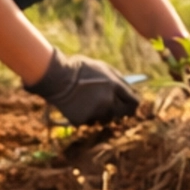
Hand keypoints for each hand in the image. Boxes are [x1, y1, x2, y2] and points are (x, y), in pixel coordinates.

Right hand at [24, 48, 138, 125]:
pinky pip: (89, 122)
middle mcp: (108, 101)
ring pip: (104, 119)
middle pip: (122, 115)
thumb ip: (117, 80)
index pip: (134, 102)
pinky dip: (85, 116)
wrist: (56, 77)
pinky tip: (77, 105)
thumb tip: (129, 91)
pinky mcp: (83, 121)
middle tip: (111, 106)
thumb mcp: (102, 68)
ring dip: (100, 114)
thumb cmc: (79, 69)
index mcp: (114, 86)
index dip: (133, 105)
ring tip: (88, 101)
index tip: (130, 106)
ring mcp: (95, 112)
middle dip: (119, 112)